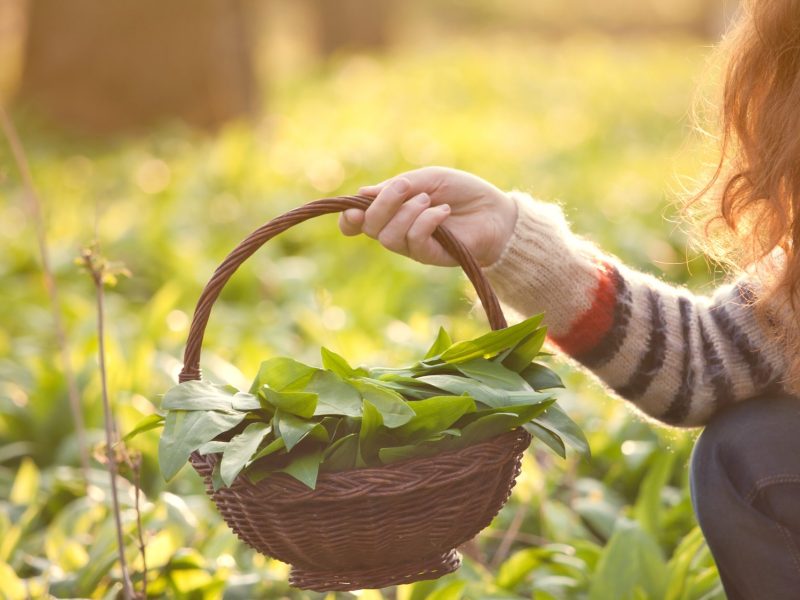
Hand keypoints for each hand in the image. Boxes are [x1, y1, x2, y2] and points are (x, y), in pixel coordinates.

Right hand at [339, 166, 516, 266]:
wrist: (495, 211)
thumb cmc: (462, 192)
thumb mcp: (428, 179)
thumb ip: (397, 186)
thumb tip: (363, 193)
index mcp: (392, 211)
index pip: (358, 223)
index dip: (349, 219)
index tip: (354, 208)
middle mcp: (397, 231)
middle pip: (370, 227)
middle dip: (383, 204)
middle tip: (408, 187)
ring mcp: (412, 246)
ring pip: (388, 237)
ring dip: (407, 212)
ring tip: (430, 200)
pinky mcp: (430, 256)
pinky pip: (414, 240)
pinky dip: (426, 221)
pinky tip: (443, 212)